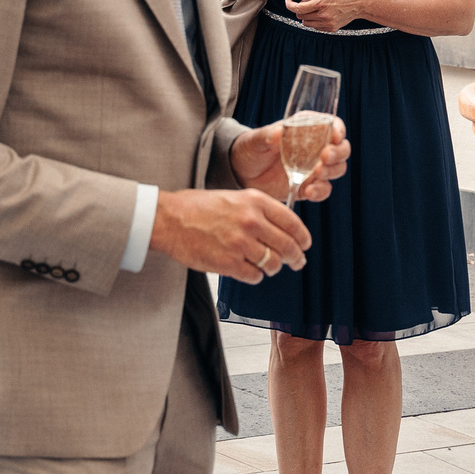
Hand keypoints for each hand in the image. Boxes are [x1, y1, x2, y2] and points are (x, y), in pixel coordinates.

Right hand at [150, 188, 310, 281]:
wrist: (169, 219)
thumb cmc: (197, 207)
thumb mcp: (234, 197)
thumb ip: (258, 210)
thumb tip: (281, 227)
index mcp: (255, 202)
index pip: (292, 223)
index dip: (303, 237)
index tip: (305, 244)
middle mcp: (251, 221)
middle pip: (288, 246)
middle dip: (296, 257)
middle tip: (297, 262)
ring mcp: (240, 243)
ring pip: (273, 264)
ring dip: (273, 268)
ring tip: (268, 266)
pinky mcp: (228, 263)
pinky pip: (254, 276)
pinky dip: (256, 276)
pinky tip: (250, 271)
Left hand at [231, 117, 351, 201]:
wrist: (242, 173)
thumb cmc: (251, 149)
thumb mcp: (256, 140)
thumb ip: (267, 136)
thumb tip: (278, 133)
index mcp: (308, 128)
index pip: (333, 125)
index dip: (338, 130)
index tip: (334, 136)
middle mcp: (317, 147)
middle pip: (342, 149)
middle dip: (338, 153)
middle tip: (324, 157)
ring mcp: (315, 168)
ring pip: (337, 169)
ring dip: (331, 172)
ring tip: (316, 174)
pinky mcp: (310, 186)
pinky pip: (324, 190)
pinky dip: (321, 191)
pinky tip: (309, 191)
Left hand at [287, 0, 377, 31]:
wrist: (359, 3)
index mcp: (321, 4)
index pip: (298, 9)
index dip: (290, 5)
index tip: (288, 2)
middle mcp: (323, 16)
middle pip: (301, 16)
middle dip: (299, 9)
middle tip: (306, 1)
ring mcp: (327, 24)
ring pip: (307, 23)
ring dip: (306, 15)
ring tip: (314, 7)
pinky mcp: (331, 28)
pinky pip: (315, 27)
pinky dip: (314, 20)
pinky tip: (320, 13)